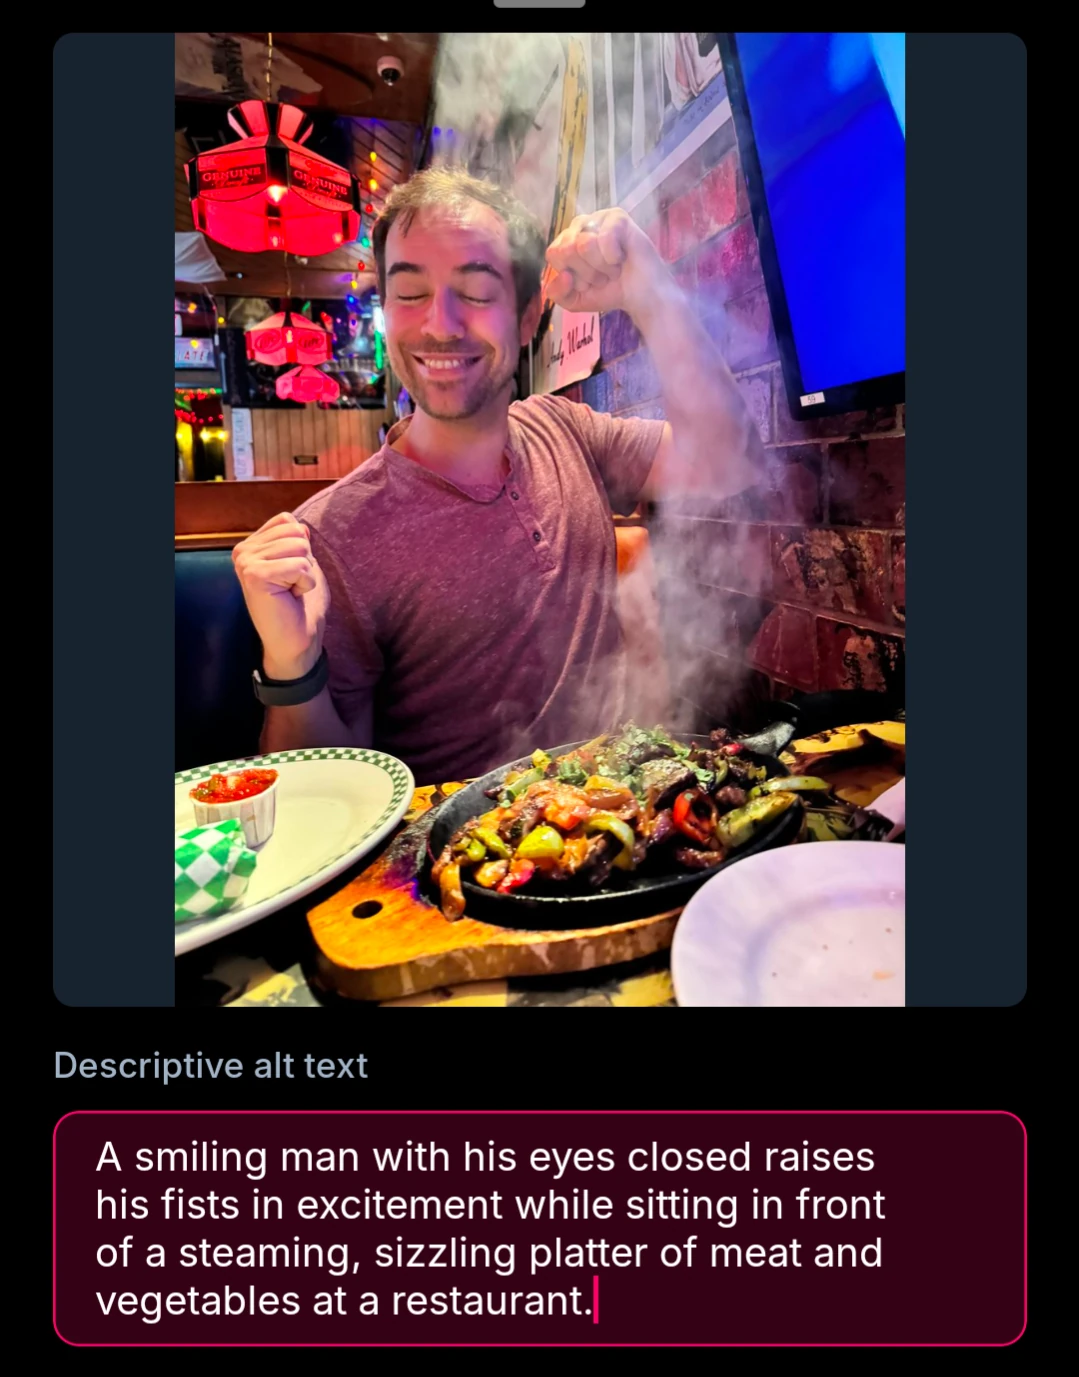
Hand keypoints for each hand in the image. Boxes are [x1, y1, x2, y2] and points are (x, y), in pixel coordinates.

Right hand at [232, 512, 328, 680]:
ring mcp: (245, 562)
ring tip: (290, 591)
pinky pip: (299, 565)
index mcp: (251, 545)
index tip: (291, 574)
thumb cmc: (301, 605)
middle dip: (304, 561)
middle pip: (295, 532)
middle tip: (290, 586)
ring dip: (305, 573)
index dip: (301, 548)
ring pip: (299, 546)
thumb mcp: (302, 563)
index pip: (287, 520)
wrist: (297, 641)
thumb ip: (297, 541)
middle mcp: (242, 551)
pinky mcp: (254, 575)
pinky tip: (291, 597)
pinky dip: (304, 583)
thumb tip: (300, 526)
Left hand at [545, 207, 663, 316]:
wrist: (640, 295)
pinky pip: (604, 239)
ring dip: (601, 266)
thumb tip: (564, 275)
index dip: (571, 274)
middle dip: (586, 272)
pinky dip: (613, 257)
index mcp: (565, 241)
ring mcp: (598, 218)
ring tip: (613, 267)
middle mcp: (579, 226)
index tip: (587, 281)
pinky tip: (622, 257)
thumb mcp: (575, 300)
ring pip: (584, 244)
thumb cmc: (609, 291)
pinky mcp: (616, 217)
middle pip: (566, 249)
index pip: (553, 254)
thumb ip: (557, 293)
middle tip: (602, 275)